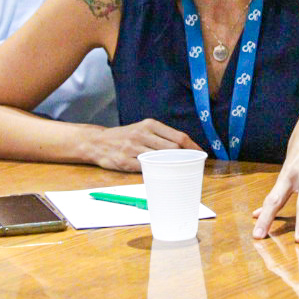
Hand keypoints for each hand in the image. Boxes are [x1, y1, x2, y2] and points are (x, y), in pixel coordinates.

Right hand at [80, 120, 201, 171]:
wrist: (98, 142)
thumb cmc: (125, 136)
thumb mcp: (142, 128)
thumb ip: (161, 135)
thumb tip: (185, 147)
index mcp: (149, 124)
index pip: (178, 137)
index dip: (192, 147)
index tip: (200, 154)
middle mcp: (142, 134)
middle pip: (173, 149)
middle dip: (184, 158)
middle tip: (191, 165)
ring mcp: (133, 148)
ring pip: (161, 159)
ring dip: (171, 166)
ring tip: (178, 170)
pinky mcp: (125, 161)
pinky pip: (146, 168)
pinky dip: (155, 171)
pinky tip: (159, 173)